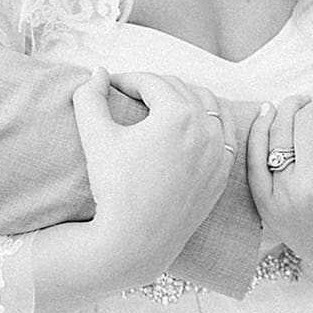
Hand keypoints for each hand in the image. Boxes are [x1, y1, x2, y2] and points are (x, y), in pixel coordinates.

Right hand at [71, 68, 234, 290]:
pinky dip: (209, 121)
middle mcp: (206, 128)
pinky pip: (223, 133)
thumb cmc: (113, 188)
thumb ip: (89, 98)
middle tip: (129, 93)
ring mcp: (219, 151)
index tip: (109, 85)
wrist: (135, 241)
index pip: (151, 82)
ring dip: (184, 98)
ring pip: (208, 106)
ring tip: (159, 103)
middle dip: (153, 87)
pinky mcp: (223, 172)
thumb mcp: (96, 138)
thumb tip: (97, 71)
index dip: (127, 80)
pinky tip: (192, 124)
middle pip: (180, 90)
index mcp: (178, 114)